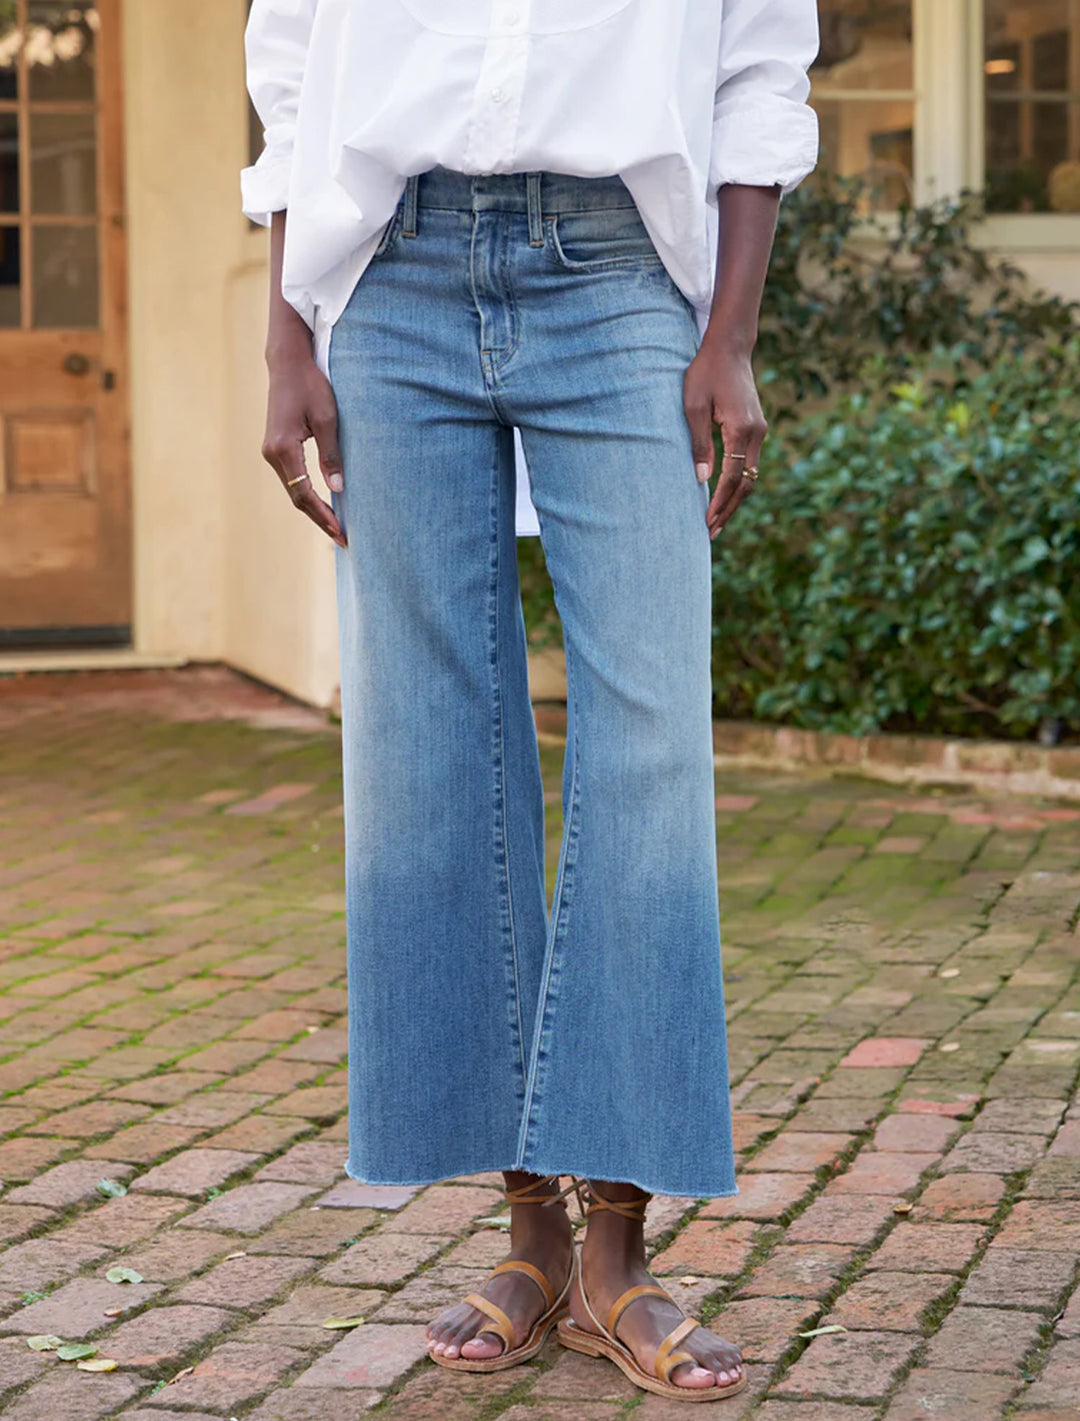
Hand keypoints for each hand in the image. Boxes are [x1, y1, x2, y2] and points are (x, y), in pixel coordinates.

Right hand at [261, 351, 346, 547]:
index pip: (303, 493)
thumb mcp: (327, 419)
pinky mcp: (276, 447)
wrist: (288, 362)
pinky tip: (324, 503)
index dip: (323, 515)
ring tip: (336, 526)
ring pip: (293, 489)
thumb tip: (339, 489)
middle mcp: (271, 453)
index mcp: (283, 448)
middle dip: (320, 518)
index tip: (341, 532)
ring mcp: (271, 451)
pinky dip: (307, 494)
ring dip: (314, 508)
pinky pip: (292, 478)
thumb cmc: (311, 385)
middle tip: (342, 537)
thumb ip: (331, 455)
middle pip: (296, 497)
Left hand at [683, 339, 766, 539]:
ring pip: (751, 475)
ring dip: (734, 500)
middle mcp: (757, 433)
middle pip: (747, 483)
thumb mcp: (693, 406)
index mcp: (741, 429)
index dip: (719, 502)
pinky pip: (749, 463)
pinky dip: (738, 483)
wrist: (729, 348)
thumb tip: (701, 480)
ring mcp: (759, 431)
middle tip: (711, 532)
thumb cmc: (705, 373)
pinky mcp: (756, 428)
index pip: (733, 477)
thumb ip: (699, 443)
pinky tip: (724, 496)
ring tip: (717, 521)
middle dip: (728, 510)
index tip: (706, 522)